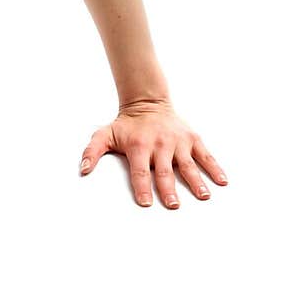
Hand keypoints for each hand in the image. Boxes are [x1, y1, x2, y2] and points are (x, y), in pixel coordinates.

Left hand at [78, 98, 227, 208]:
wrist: (147, 101)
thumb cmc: (126, 125)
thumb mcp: (105, 134)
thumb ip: (92, 151)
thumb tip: (82, 170)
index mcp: (139, 145)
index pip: (140, 170)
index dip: (142, 186)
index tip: (145, 203)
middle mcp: (160, 143)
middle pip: (164, 170)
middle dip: (168, 188)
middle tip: (173, 205)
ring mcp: (178, 141)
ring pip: (188, 164)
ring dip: (196, 181)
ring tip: (204, 196)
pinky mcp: (192, 139)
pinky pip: (205, 155)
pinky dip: (215, 167)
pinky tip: (223, 181)